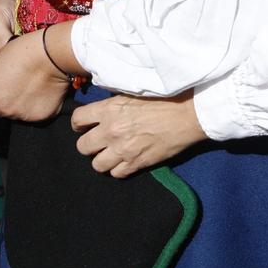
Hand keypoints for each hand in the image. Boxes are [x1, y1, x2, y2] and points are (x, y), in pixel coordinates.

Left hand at [0, 29, 67, 121]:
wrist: (51, 54)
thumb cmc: (22, 51)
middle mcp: (3, 109)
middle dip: (3, 101)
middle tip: (14, 85)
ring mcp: (23, 114)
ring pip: (17, 113)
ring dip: (20, 103)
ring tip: (31, 86)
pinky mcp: (41, 116)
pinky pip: (36, 113)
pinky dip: (37, 105)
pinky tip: (42, 90)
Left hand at [71, 93, 204, 177]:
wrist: (189, 115)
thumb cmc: (166, 99)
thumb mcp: (134, 93)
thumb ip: (115, 102)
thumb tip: (104, 107)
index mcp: (109, 110)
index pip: (78, 119)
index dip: (80, 124)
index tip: (85, 126)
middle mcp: (111, 131)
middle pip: (82, 147)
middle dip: (89, 145)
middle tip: (99, 142)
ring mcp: (123, 149)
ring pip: (97, 165)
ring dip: (103, 160)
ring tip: (112, 154)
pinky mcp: (137, 163)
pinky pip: (116, 174)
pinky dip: (119, 169)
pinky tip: (126, 161)